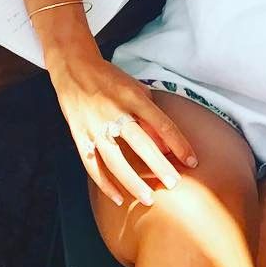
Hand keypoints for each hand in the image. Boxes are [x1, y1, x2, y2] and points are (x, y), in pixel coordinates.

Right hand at [49, 50, 197, 204]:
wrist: (73, 67)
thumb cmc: (110, 78)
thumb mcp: (135, 88)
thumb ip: (151, 115)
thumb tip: (167, 146)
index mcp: (131, 97)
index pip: (161, 124)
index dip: (179, 144)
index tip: (192, 162)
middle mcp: (113, 111)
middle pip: (140, 143)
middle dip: (159, 166)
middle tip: (174, 184)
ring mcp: (94, 125)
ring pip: (115, 160)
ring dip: (132, 182)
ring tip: (148, 199)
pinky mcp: (79, 135)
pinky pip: (92, 164)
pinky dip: (105, 184)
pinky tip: (118, 198)